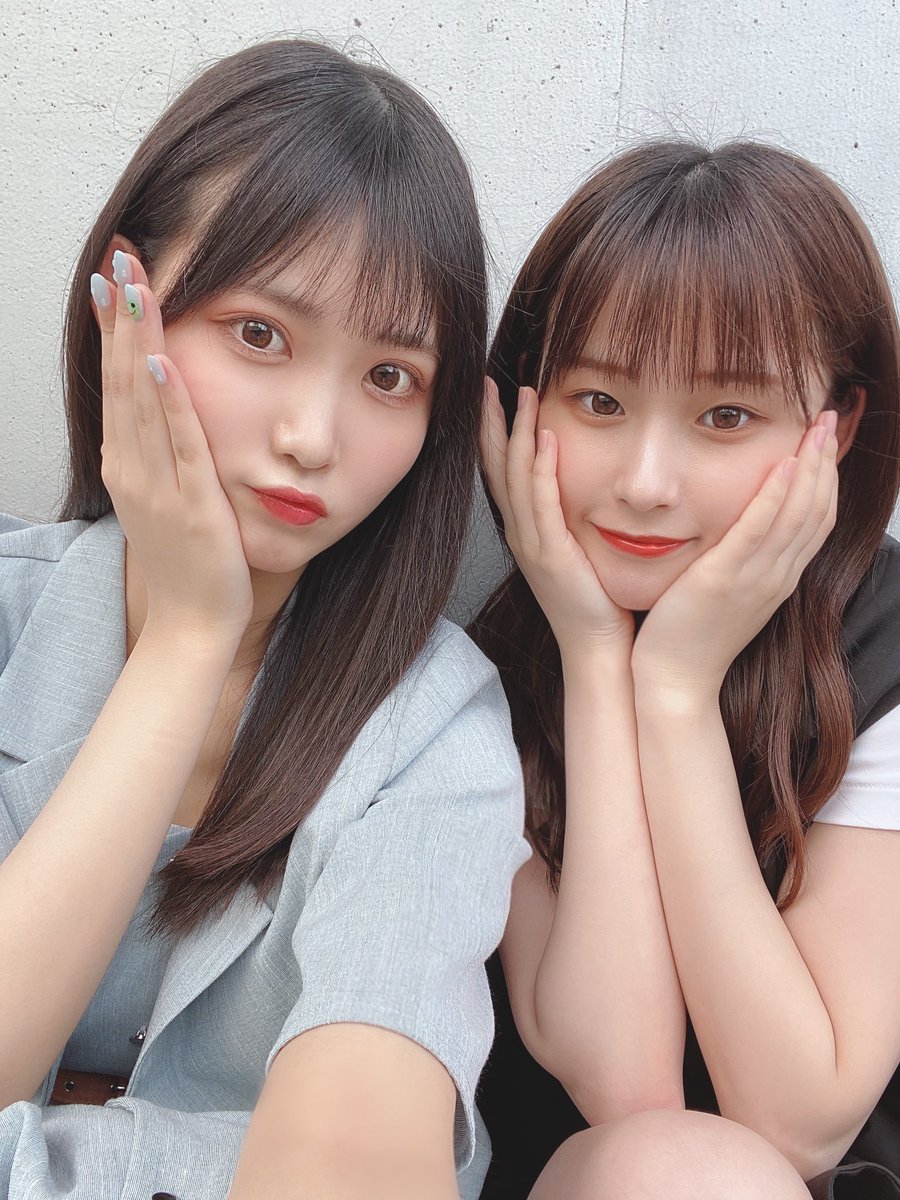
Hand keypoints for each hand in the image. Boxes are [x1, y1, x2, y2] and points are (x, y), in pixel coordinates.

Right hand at [92, 252, 252, 642]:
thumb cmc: (186, 562)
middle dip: (120, 316)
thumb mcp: (163, 497)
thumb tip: (162, 410)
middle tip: (118, 257)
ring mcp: (157, 486)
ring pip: (143, 402)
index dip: (113, 327)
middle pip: (121, 379)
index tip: (111, 276)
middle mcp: (131, 468)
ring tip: (135, 286)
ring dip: (139, 341)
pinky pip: (180, 445)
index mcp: (125, 463)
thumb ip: (160, 453)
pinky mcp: (191, 504)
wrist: (191, 624)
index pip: (116, 382)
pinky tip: (165, 361)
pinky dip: (171, 402)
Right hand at [480, 381, 633, 659]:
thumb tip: (583, 489)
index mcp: (525, 531)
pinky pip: (542, 501)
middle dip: (490, 422)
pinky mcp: (551, 553)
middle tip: (486, 382)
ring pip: (514, 476)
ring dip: (516, 432)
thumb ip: (573, 520)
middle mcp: (521, 533)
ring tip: (519, 393)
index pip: (501, 472)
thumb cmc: (596, 603)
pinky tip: (545, 436)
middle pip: (496, 467)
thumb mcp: (578, 553)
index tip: (493, 395)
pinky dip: (540, 467)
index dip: (493, 432)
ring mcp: (532, 543)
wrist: (596, 649)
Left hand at [632, 410, 838, 696]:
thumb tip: (741, 533)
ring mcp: (755, 579)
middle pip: (816, 510)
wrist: (673, 681)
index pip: (815, 520)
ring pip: (797, 515)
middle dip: (824, 461)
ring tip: (813, 427)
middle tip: (827, 418)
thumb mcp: (726, 592)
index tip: (824, 440)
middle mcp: (776, 576)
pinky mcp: (725, 580)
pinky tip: (782, 466)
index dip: (825, 478)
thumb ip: (739, 561)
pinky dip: (774, 497)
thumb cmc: (690, 636)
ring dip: (809, 467)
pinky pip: (757, 532)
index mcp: (778, 578)